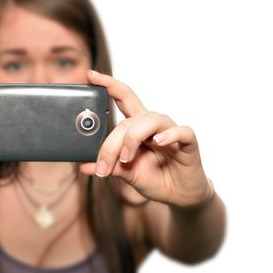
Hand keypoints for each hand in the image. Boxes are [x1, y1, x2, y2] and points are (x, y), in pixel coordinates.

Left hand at [79, 70, 213, 207]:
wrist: (178, 196)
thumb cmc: (153, 178)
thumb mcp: (127, 174)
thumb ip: (109, 167)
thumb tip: (84, 166)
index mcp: (137, 127)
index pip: (122, 99)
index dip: (108, 85)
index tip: (91, 75)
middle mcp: (153, 125)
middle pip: (130, 119)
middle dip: (112, 142)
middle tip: (103, 165)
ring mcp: (171, 132)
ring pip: (152, 119)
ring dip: (134, 138)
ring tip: (126, 158)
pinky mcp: (188, 143)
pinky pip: (181, 131)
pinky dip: (169, 134)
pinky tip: (158, 141)